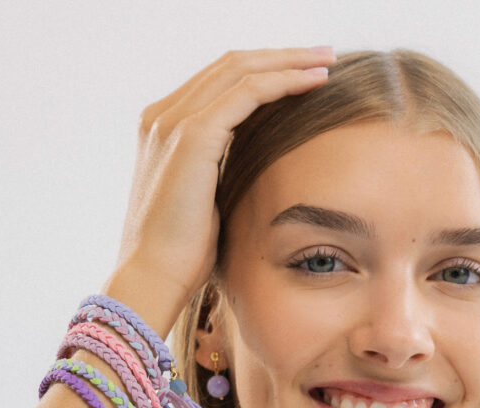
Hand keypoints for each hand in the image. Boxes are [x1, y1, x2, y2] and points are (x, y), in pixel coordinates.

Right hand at [111, 47, 334, 316]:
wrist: (153, 280)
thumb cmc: (180, 258)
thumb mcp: (203, 203)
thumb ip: (218, 175)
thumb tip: (252, 171)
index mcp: (162, 129)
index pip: (218, 82)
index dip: (262, 71)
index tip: (302, 74)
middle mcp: (163, 116)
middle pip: (230, 65)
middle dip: (281, 56)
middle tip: (323, 54)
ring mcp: (174, 122)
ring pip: (241, 70)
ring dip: (289, 61)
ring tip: (326, 61)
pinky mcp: (192, 136)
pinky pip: (247, 93)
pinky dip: (283, 81)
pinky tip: (314, 82)